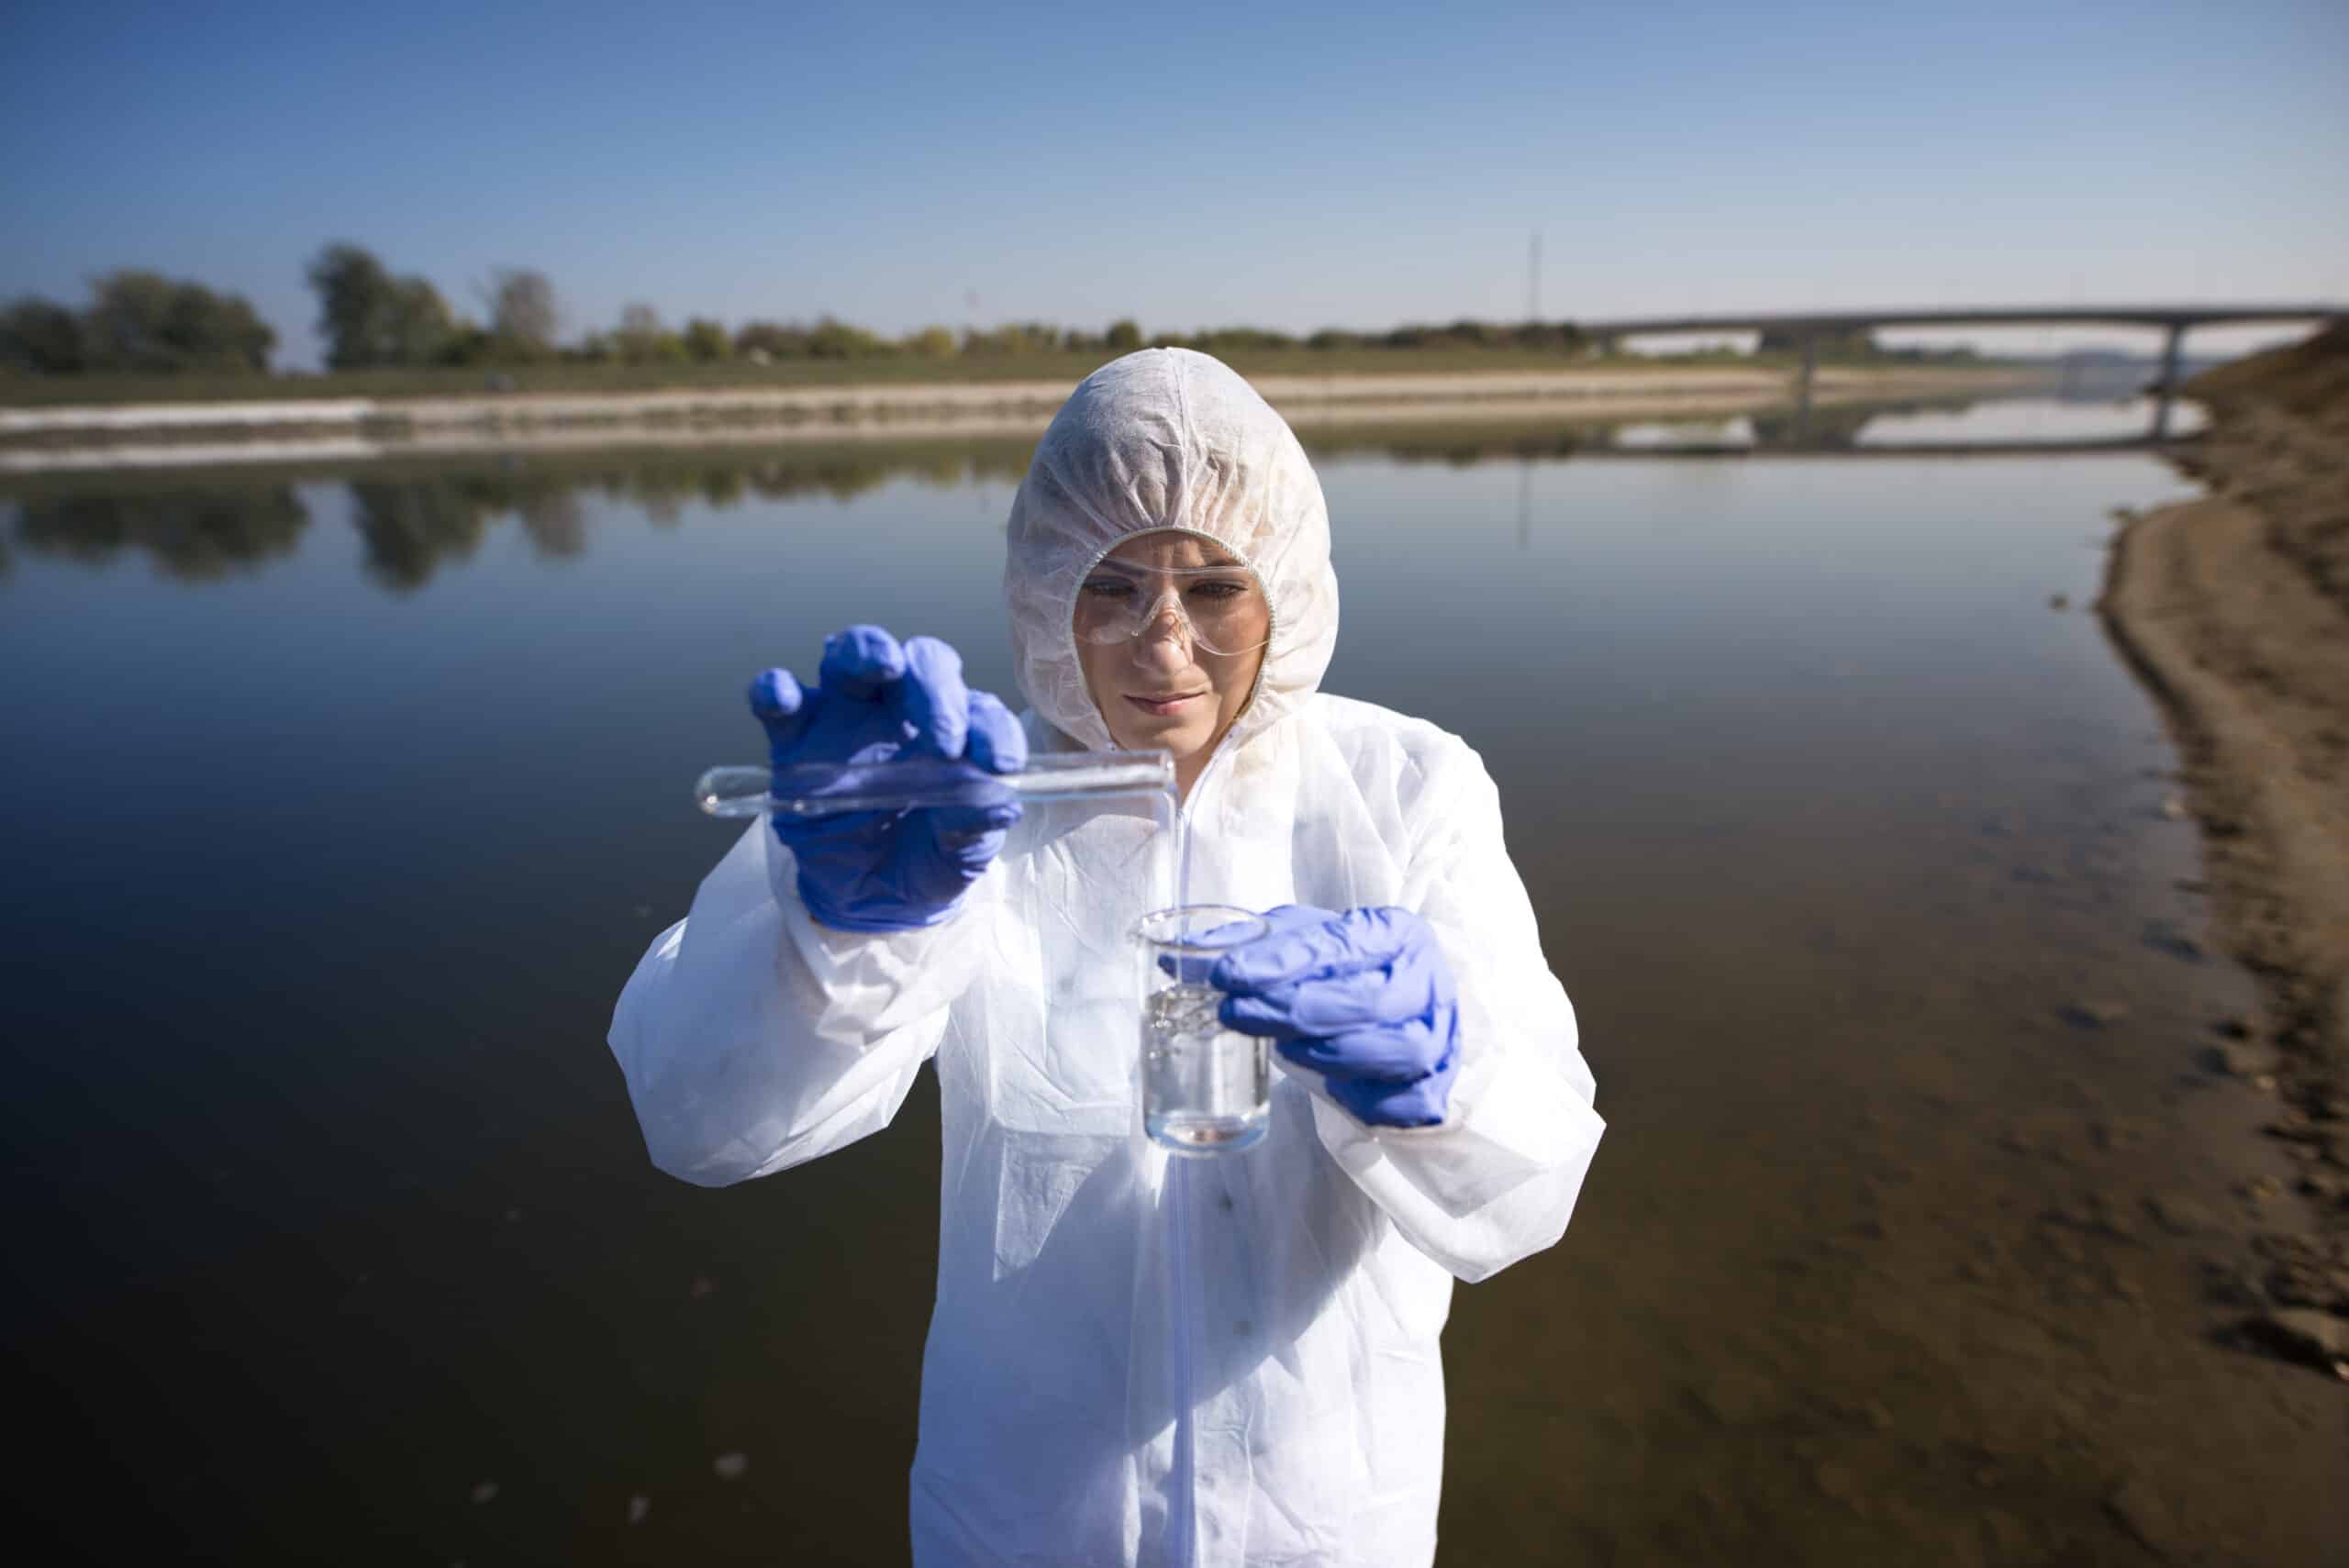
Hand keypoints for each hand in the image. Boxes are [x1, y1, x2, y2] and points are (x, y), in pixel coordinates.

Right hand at [749, 625, 1026, 932]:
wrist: (874, 898)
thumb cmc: (930, 855)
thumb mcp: (962, 850)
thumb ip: (975, 822)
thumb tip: (998, 800)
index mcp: (955, 727)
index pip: (978, 708)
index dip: (992, 731)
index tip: (1001, 766)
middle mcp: (901, 709)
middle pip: (921, 663)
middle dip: (936, 689)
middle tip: (944, 741)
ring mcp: (844, 719)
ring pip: (849, 658)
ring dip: (865, 650)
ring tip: (883, 663)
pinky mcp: (794, 742)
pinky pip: (777, 702)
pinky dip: (775, 690)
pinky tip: (782, 696)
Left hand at [1208, 904, 1459, 1127]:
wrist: (1400, 1017)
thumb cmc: (1343, 975)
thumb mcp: (1297, 947)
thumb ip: (1242, 947)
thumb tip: (1171, 956)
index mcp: (1396, 933)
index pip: (1339, 944)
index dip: (1280, 961)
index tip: (1225, 974)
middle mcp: (1427, 981)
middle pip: (1368, 1000)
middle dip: (1294, 1009)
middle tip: (1234, 1013)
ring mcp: (1437, 1037)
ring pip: (1394, 1050)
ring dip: (1328, 1053)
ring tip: (1282, 1049)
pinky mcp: (1432, 1087)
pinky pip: (1401, 1101)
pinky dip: (1361, 1097)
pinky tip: (1328, 1085)